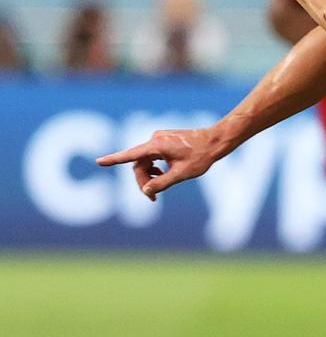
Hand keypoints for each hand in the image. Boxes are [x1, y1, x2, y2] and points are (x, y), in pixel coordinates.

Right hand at [96, 125, 222, 199]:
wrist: (215, 140)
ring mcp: (159, 138)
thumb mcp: (182, 174)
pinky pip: (152, 156)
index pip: (131, 155)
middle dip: (143, 181)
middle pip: (139, 163)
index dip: (114, 160)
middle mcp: (155, 139)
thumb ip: (163, 183)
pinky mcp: (163, 140)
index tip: (99, 162)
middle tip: (152, 198)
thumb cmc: (201, 157)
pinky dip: (154, 167)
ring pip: (145, 161)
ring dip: (149, 175)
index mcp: (157, 145)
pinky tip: (164, 174)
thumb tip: (146, 191)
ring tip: (160, 187)